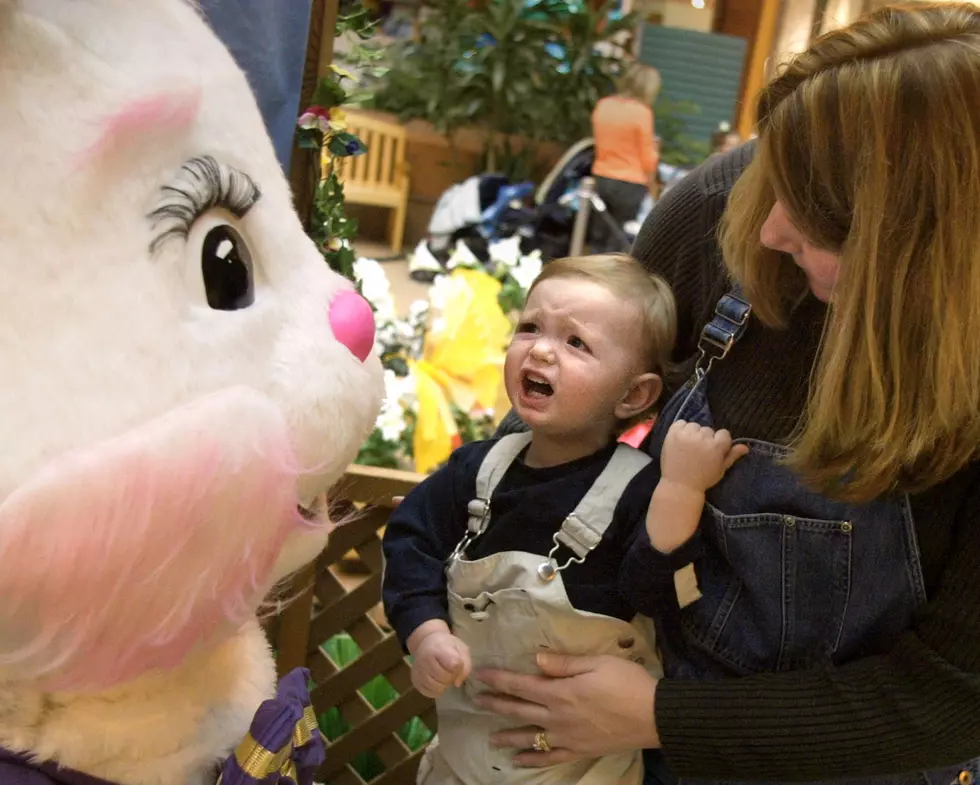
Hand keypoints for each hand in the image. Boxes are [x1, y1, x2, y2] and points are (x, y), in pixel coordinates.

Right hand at [411, 629, 471, 697]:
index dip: (458, 667)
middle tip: (450, 671)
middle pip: (445, 677)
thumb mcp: (461, 648)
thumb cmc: (446, 646)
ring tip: (443, 676)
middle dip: (451, 677)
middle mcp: (425, 660)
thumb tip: (457, 683)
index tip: (457, 663)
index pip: (454, 664)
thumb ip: (465, 665)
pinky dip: (436, 691)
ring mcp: (418, 671)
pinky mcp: (415, 681)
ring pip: (437, 688)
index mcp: (438, 648)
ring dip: (444, 685)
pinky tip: (437, 681)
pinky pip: (429, 693)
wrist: (427, 642)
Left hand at [474, 653, 658, 766]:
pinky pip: (550, 758)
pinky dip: (532, 760)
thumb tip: (535, 660)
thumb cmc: (626, 682)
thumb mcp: (596, 662)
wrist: (653, 715)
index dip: (499, 679)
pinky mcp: (579, 750)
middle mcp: (557, 716)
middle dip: (496, 704)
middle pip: (519, 709)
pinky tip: (518, 761)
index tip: (480, 674)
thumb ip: (563, 663)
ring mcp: (567, 737)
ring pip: (530, 737)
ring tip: (491, 737)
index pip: (521, 684)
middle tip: (476, 701)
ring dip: (508, 736)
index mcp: (560, 691)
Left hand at [661, 420, 747, 492]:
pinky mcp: (673, 434)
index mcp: (716, 446)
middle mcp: (702, 438)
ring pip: (694, 426)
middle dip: (705, 439)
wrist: (680, 485)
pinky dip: (681, 429)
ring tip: (689, 447)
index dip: (719, 442)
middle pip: (708, 430)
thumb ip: (732, 455)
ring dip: (693, 433)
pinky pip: (680, 423)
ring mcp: (686, 435)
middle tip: (699, 452)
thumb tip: (745, 446)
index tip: (713, 451)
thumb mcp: (721, 469)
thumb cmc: (703, 478)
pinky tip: (680, 440)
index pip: (724, 433)